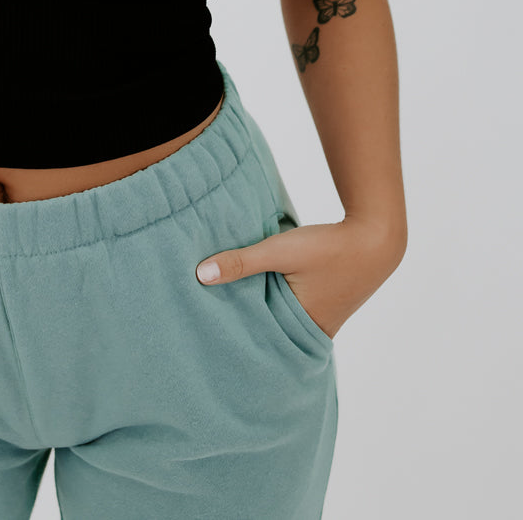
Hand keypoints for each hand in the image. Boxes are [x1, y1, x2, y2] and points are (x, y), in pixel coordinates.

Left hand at [195, 217, 405, 339]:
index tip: (209, 335)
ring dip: (263, 312)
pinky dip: (277, 302)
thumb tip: (200, 274)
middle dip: (247, 328)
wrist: (376, 237)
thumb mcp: (281, 250)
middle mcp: (314, 330)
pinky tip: (261, 292)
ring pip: (283, 320)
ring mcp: (323, 318)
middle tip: (211, 326)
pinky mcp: (326, 303)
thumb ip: (242, 261)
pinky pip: (294, 308)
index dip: (236, 337)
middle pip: (271, 333)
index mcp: (303, 328)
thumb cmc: (329, 246)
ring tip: (230, 309)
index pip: (260, 340)